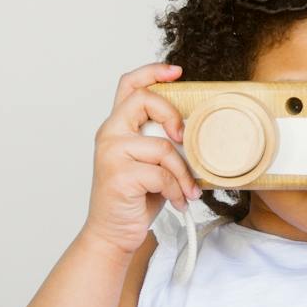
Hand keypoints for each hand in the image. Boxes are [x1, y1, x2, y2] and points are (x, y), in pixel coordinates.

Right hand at [82, 62, 201, 255]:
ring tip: (187, 190)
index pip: (129, 85)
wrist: (113, 234)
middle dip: (173, 117)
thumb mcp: (150, 162)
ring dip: (182, 172)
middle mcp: (109, 134)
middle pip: (145, 100)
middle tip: (184, 139)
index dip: (153, 71)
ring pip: (162, 146)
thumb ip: (162, 140)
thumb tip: (196, 129)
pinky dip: (176, 189)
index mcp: (117, 126)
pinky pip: (161, 174)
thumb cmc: (136, 198)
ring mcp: (111, 154)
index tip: (177, 72)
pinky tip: (176, 201)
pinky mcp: (119, 176)